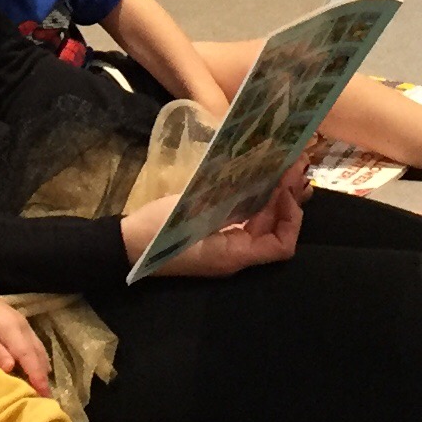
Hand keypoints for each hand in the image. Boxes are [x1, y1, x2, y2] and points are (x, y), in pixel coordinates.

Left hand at [0, 280, 52, 390]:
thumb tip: (11, 368)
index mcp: (12, 329)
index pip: (29, 356)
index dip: (37, 376)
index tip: (44, 393)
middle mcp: (22, 326)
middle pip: (38, 353)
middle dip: (43, 374)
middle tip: (46, 395)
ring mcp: (22, 322)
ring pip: (38, 347)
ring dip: (42, 366)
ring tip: (43, 385)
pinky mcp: (19, 322)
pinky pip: (34, 342)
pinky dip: (38, 356)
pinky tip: (36, 365)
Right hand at [119, 174, 307, 278]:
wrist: (127, 245)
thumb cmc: (159, 233)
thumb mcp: (194, 214)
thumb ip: (230, 203)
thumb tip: (263, 181)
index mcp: (235, 255)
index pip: (282, 245)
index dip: (291, 217)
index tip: (285, 187)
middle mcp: (237, 254)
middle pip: (276, 230)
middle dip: (288, 199)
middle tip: (294, 166)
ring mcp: (227, 245)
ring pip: (263, 223)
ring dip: (274, 197)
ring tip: (283, 168)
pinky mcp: (216, 234)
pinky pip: (246, 220)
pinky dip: (257, 200)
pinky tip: (258, 177)